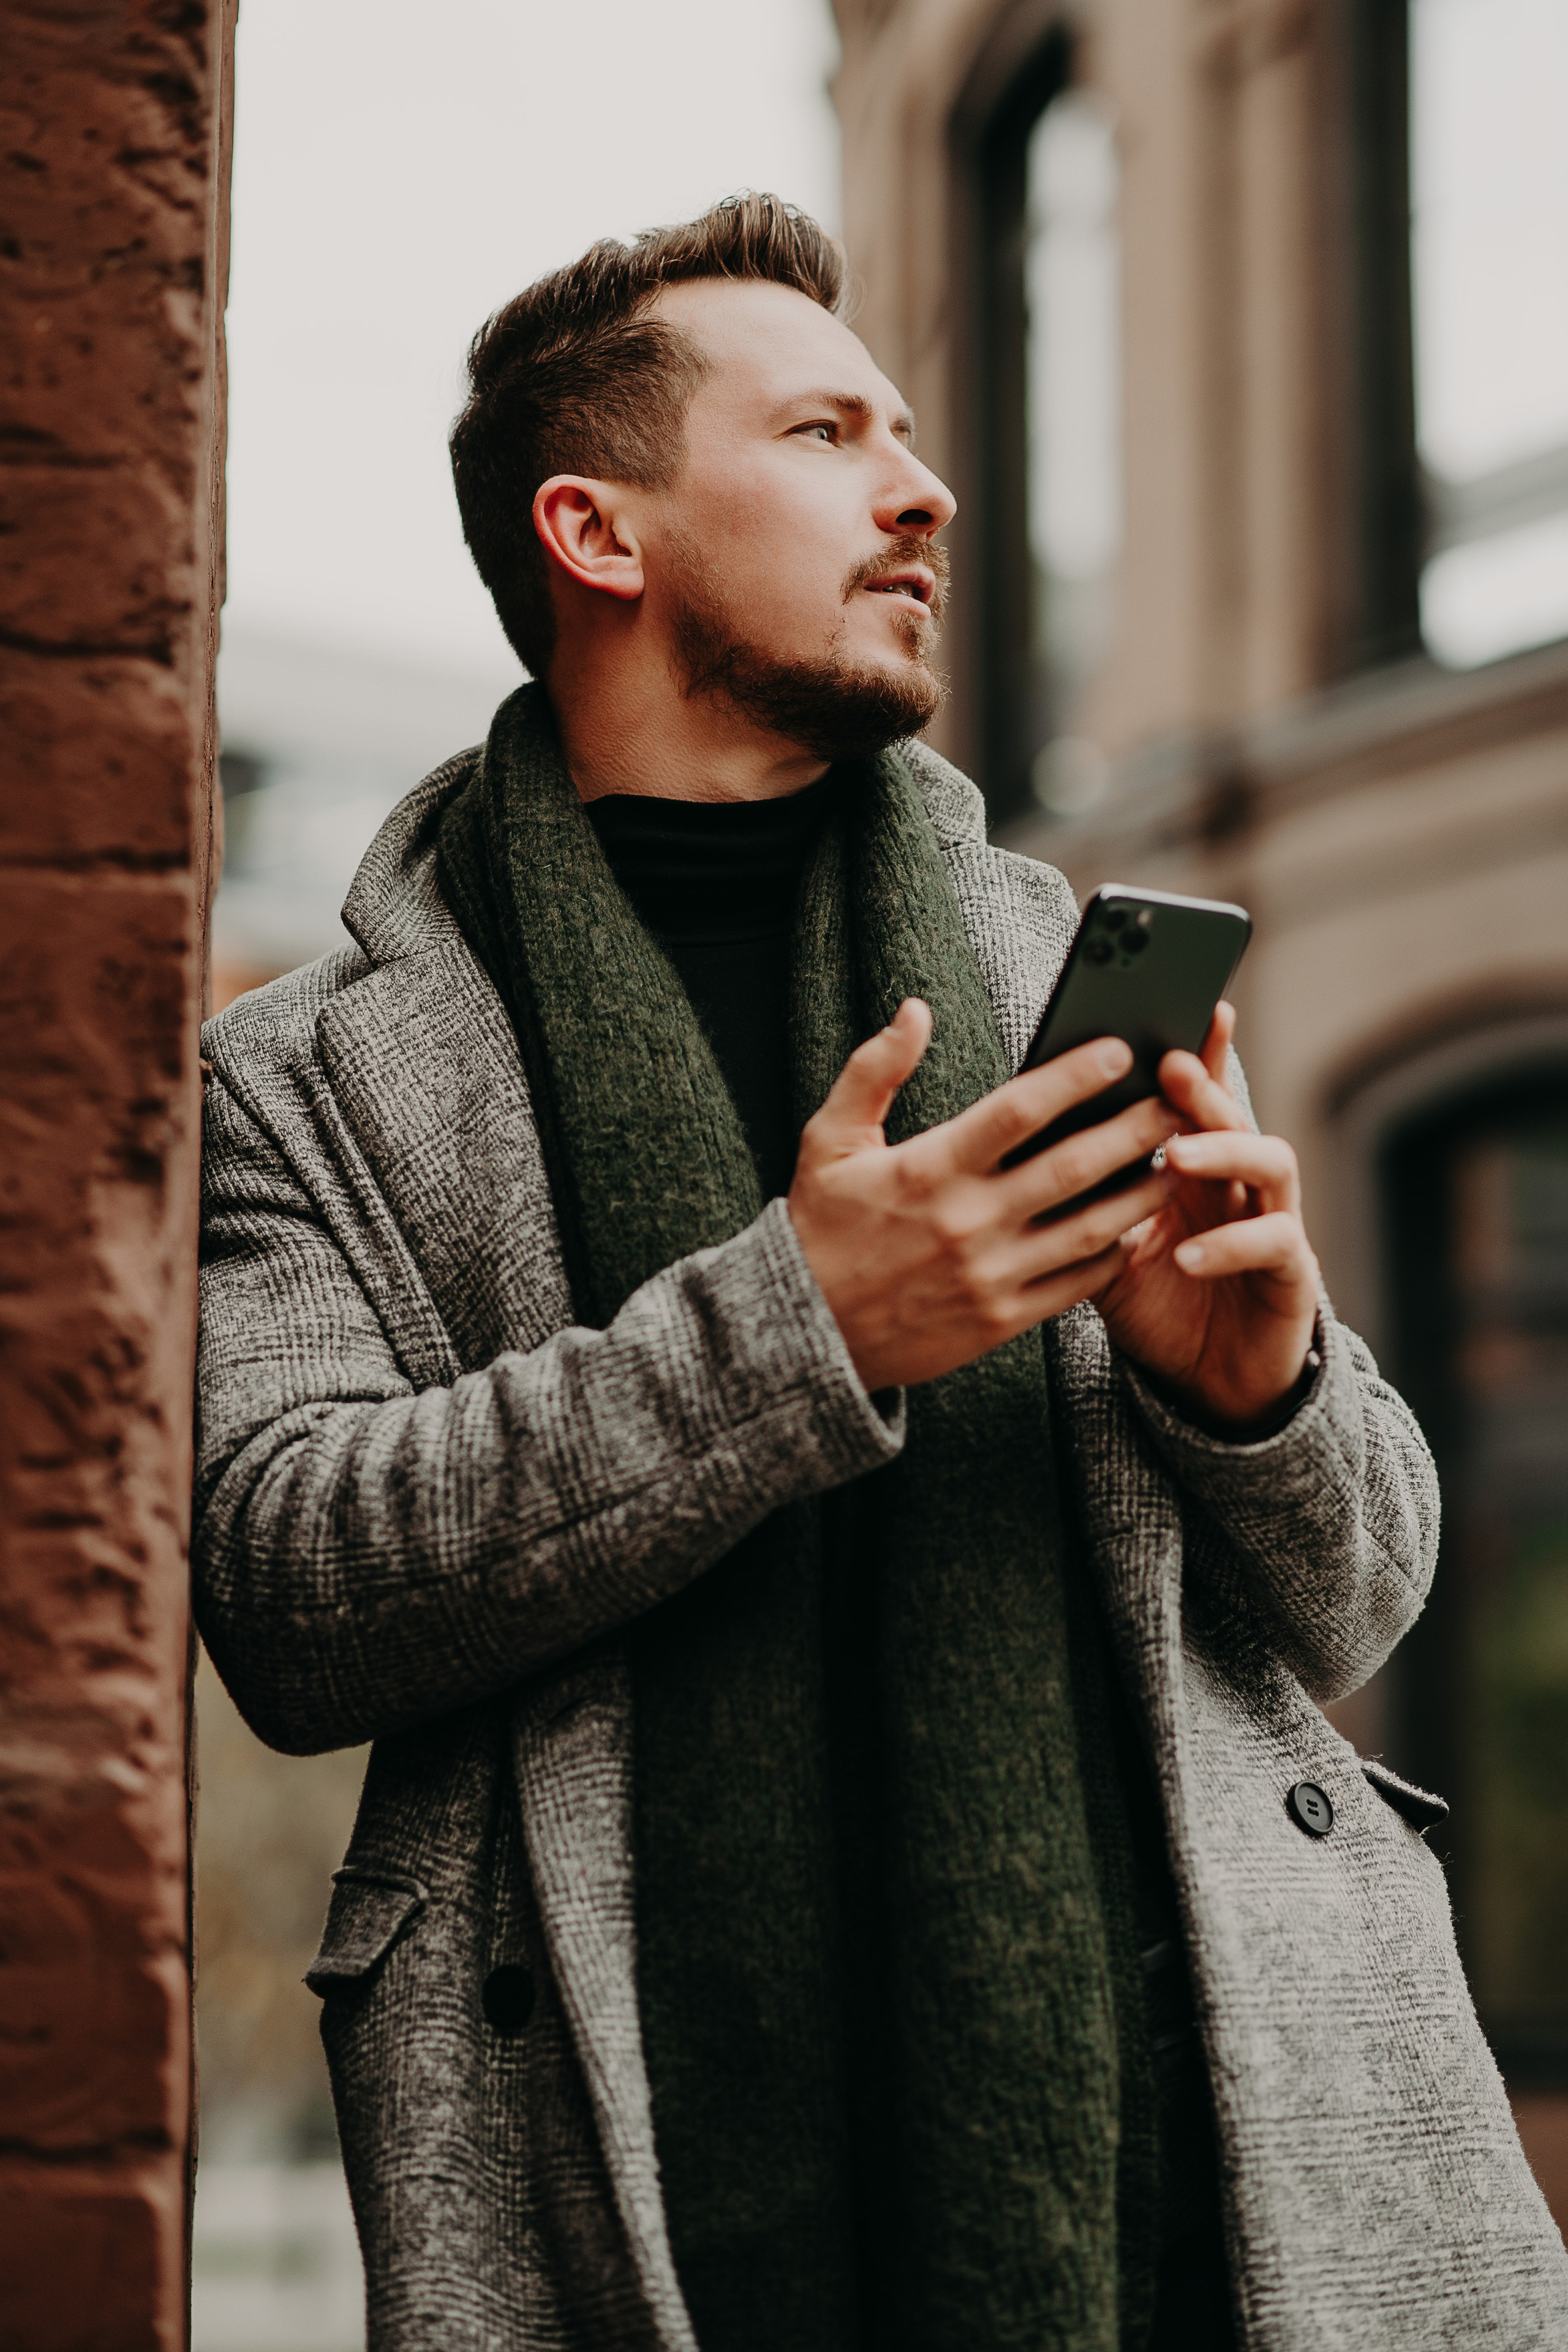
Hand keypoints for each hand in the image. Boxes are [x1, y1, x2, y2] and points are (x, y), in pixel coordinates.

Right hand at [787, 999, 1175, 1392]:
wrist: (808, 1336)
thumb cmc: (821, 1228)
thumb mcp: (827, 1142)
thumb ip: (873, 1071)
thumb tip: (915, 1010)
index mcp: (929, 1171)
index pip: (1019, 1111)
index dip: (1075, 1077)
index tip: (1120, 1050)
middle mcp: (968, 1223)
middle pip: (1072, 1166)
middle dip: (1134, 1128)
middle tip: (1177, 1099)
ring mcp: (991, 1276)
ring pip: (1090, 1228)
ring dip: (1142, 1191)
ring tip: (1180, 1159)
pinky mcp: (1003, 1320)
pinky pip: (1077, 1285)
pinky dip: (1114, 1253)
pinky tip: (1137, 1225)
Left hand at [1094, 1003, 1320, 1428]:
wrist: (1208, 1386)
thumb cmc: (1158, 1305)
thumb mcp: (1109, 1247)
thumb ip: (1086, 1197)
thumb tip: (1025, 1147)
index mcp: (1199, 1169)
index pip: (1198, 1100)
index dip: (1197, 1053)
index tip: (1178, 1006)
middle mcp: (1242, 1186)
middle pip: (1234, 1117)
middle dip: (1205, 1088)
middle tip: (1169, 1068)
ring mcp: (1275, 1224)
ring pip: (1270, 1164)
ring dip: (1224, 1152)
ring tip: (1178, 1154)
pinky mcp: (1290, 1275)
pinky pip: (1271, 1245)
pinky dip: (1229, 1245)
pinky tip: (1187, 1254)